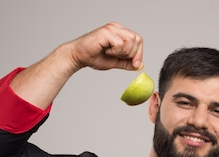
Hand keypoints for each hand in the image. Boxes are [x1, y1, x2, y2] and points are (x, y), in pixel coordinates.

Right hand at [9, 22, 143, 109]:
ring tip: (111, 53)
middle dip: (132, 53)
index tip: (135, 65)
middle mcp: (116, 27)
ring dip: (123, 52)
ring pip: (131, 40)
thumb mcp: (115, 62)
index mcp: (120, 32)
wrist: (78, 57)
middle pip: (137, 39)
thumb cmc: (94, 57)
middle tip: (119, 58)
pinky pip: (120, 43)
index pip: (138, 39)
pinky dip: (115, 51)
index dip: (139, 53)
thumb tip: (140, 66)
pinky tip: (106, 51)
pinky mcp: (106, 32)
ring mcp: (111, 28)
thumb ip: (127, 63)